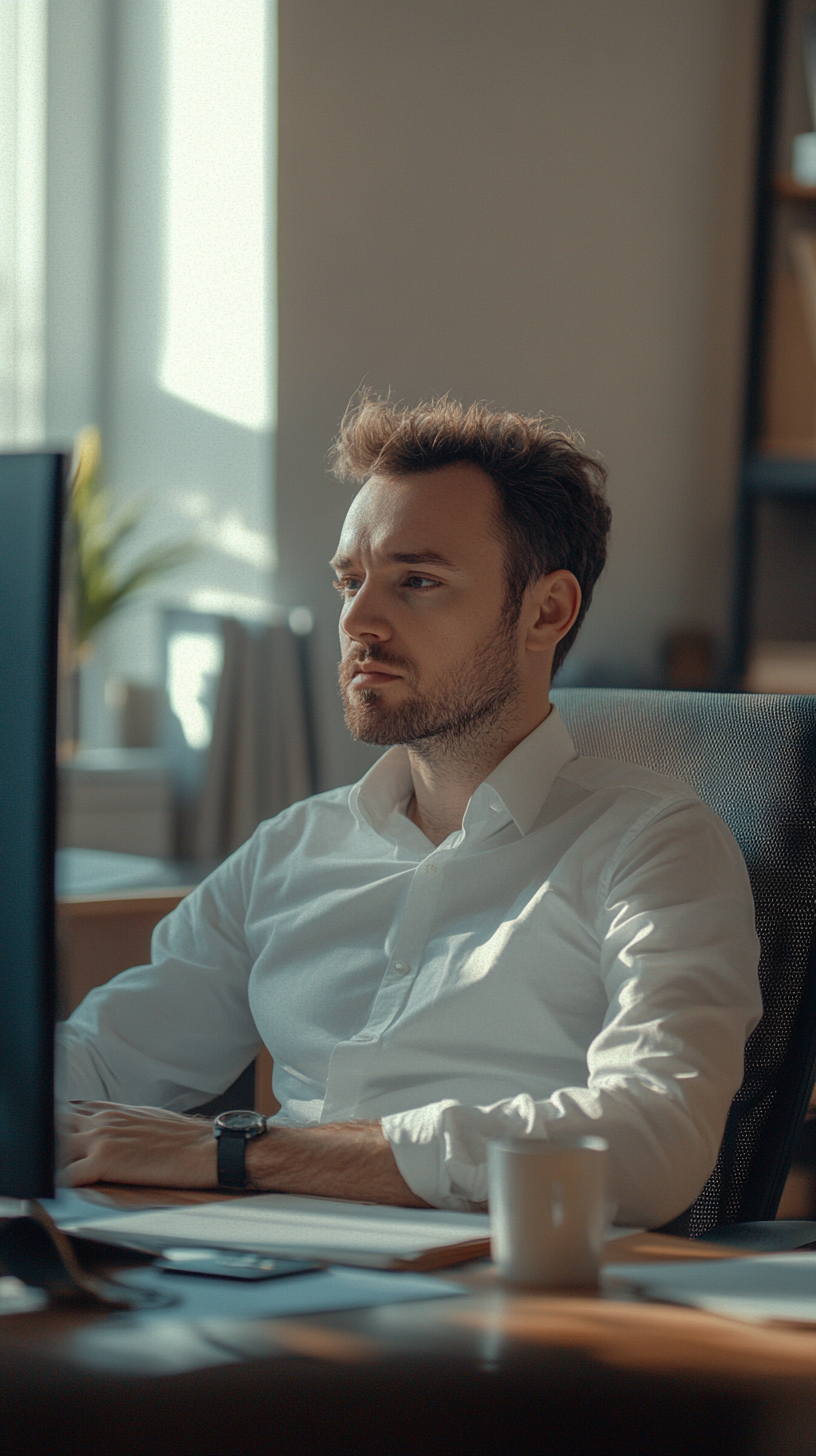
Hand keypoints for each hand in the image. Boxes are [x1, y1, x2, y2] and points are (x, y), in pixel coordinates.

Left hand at [58, 1101, 216, 1188]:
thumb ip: (118, 1122)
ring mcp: (101, 1139)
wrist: (205, 1147)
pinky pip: (66, 1176)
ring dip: (47, 1166)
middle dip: (44, 1146)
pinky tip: (56, 1196)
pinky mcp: (104, 1161)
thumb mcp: (145, 1119)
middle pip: (52, 1128)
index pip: (65, 1112)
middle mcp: (101, 1120)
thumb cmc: (182, 1138)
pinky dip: (57, 1186)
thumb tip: (105, 1132)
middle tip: (36, 1164)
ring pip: (53, 1150)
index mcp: (110, 1111)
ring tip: (43, 1182)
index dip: (52, 1128)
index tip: (45, 1142)